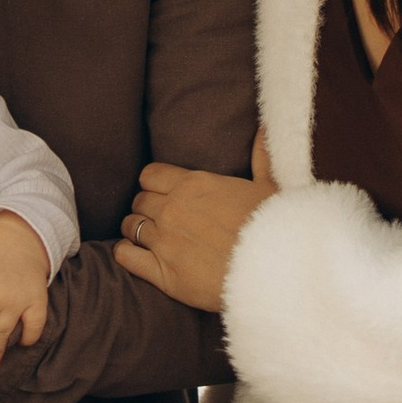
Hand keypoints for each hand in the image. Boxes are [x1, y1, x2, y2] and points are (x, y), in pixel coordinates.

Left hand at [115, 159, 264, 312]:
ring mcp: (164, 240)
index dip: (154, 185)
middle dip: (146, 208)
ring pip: (129, 226)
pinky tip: (137, 255)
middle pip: (139, 201)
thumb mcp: (269, 186)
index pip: (150, 175)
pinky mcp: (163, 272)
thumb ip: (260, 157)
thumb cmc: (274, 228)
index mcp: (193, 184)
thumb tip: (263, 130)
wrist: (275, 271)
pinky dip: (126, 253)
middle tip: (161, 219)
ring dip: (137, 231)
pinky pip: (125, 256)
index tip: (164, 194)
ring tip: (150, 238)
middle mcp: (173, 209)